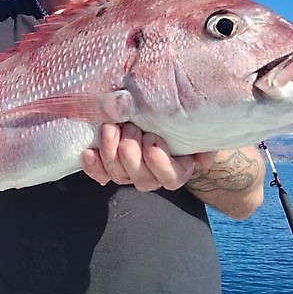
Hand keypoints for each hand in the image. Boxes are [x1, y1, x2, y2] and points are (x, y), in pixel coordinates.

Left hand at [81, 123, 214, 191]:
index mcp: (176, 170)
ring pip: (118, 174)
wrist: (160, 116)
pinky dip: (93, 165)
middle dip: (131, 152)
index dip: (159, 162)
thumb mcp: (196, 126)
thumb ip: (203, 142)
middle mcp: (151, 176)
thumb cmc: (180, 121)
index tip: (152, 139)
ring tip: (110, 128)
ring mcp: (128, 173)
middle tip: (129, 128)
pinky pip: (99, 174)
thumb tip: (203, 160)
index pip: (170, 177)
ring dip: (111, 152)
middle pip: (140, 177)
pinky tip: (89, 152)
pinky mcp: (108, 167)